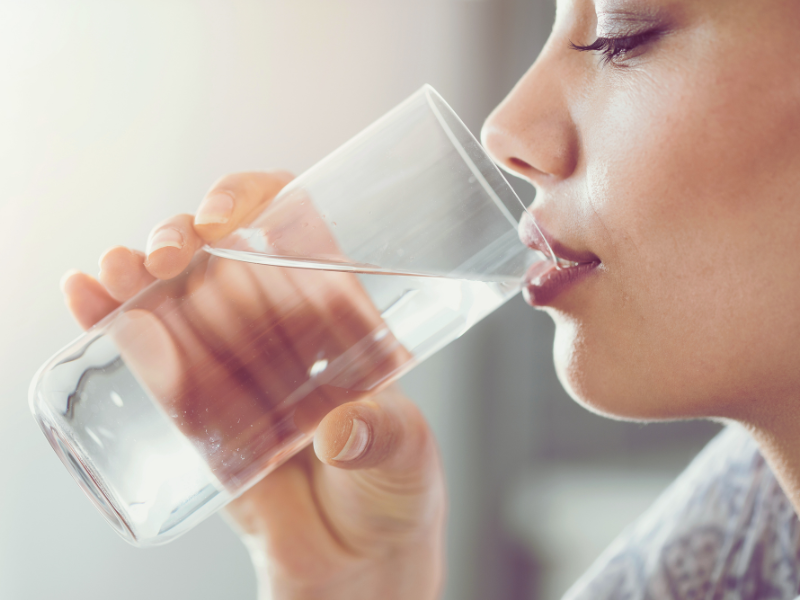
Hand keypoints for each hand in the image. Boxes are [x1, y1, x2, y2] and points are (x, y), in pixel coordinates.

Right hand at [61, 171, 445, 598]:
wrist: (356, 557)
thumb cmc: (395, 489)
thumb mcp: (407, 452)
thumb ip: (383, 436)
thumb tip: (339, 431)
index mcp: (339, 314)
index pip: (296, 227)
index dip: (258, 199)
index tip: (229, 216)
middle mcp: (281, 327)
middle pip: (224, 256)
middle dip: (185, 240)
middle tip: (168, 255)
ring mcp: (234, 364)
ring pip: (179, 300)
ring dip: (137, 275)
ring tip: (112, 273)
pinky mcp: (199, 410)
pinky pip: (156, 361)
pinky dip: (116, 326)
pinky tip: (87, 300)